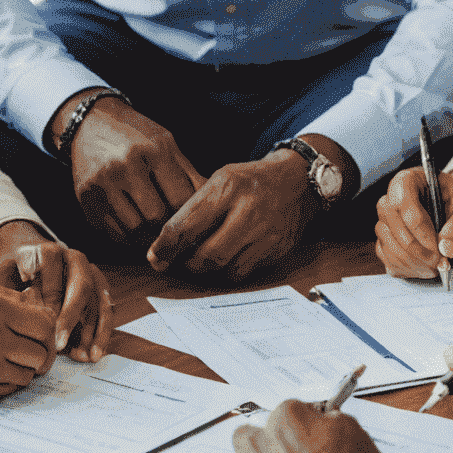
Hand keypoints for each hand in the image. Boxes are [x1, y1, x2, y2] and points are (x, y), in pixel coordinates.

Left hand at [0, 220, 113, 361]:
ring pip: (100, 300)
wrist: (31, 267)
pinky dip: (102, 333)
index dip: (49, 291)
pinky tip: (93, 353)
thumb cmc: (16, 278)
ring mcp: (91, 273)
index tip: (42, 318)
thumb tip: (14, 313)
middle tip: (60, 344)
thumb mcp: (6, 279)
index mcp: (49, 252)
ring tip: (85, 356)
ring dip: (94, 331)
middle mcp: (74, 259)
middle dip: (72, 317)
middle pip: (81, 285)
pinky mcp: (101, 288)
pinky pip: (107, 311)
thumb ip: (8, 292)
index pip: (53, 266)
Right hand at [0, 280, 57, 404]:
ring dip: (25, 369)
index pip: (43, 319)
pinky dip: (9, 382)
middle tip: (37, 356)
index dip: (48, 330)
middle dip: (43, 353)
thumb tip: (37, 303)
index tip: (43, 336)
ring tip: (8, 363)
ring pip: (30, 369)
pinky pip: (13, 386)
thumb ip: (4, 297)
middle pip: (43, 347)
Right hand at [59, 93, 207, 244]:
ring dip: (148, 238)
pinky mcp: (85, 198)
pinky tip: (136, 231)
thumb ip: (189, 173)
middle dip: (168, 228)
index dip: (190, 215)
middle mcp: (125, 165)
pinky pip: (112, 231)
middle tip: (176, 234)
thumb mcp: (166, 143)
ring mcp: (102, 182)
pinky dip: (128, 237)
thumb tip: (214, 203)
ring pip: (133, 229)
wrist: (92, 121)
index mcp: (153, 149)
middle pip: (156, 216)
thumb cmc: (137, 134)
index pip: (180, 198)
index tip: (195, 223)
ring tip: (157, 235)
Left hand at [147, 149, 318, 278]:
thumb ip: (195, 208)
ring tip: (201, 259)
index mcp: (228, 187)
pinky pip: (244, 273)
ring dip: (208, 270)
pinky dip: (229, 270)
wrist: (297, 181)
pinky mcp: (276, 250)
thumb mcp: (221, 179)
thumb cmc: (250, 180)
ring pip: (225, 269)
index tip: (155, 257)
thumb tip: (164, 245)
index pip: (188, 225)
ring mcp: (266, 233)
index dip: (166, 246)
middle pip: (207, 255)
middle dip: (187, 264)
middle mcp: (248, 211)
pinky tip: (226, 258)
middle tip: (178, 261)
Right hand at [374, 164, 452, 277]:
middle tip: (437, 261)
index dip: (418, 226)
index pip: (402, 200)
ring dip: (409, 259)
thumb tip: (445, 249)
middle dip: (413, 247)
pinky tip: (423, 269)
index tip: (437, 247)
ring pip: (385, 239)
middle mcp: (394, 195)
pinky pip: (385, 254)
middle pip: (390, 220)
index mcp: (411, 179)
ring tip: (433, 267)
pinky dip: (402, 266)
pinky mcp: (388, 237)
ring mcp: (388, 217)